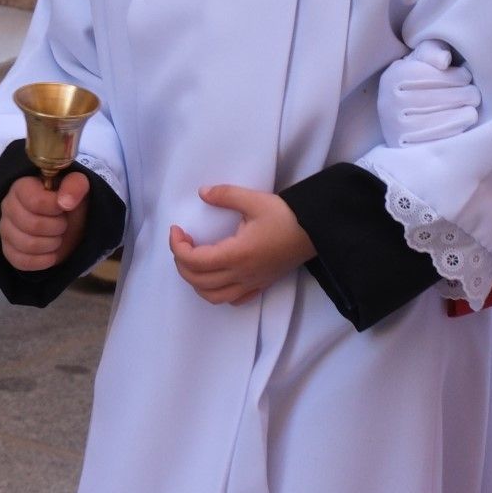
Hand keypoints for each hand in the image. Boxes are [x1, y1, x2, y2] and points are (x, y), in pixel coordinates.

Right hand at [0, 171, 90, 271]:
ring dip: (52, 244)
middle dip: (57, 227)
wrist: (69, 221)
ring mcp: (5, 229)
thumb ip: (75, 185)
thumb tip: (64, 201)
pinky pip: (20, 261)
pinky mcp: (7, 249)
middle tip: (64, 223)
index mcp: (22, 186)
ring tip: (58, 236)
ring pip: (27, 245)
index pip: (36, 202)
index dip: (55, 208)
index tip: (64, 207)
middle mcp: (8, 206)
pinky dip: (42, 261)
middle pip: (32, 225)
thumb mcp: (79, 186)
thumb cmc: (70, 199)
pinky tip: (51, 253)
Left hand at [170, 185, 315, 305]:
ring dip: (196, 281)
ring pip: (212, 296)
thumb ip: (226, 195)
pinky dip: (217, 292)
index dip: (178, 247)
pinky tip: (218, 275)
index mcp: (237, 254)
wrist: (315, 230)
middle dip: (181, 263)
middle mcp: (241, 274)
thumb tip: (202, 193)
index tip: (176, 230)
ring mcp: (251, 283)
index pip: (195, 261)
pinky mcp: (260, 284)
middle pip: (198, 281)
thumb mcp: (254, 200)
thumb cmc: (286, 216)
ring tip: (194, 260)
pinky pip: (233, 299)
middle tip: (182, 242)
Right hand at [378, 39, 482, 145]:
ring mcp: (397, 129)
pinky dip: (459, 129)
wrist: (398, 119)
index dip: (459, 75)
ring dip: (467, 111)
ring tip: (469, 107)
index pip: (437, 75)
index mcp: (393, 76)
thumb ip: (432, 51)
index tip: (466, 77)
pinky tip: (462, 122)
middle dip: (467, 93)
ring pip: (451, 119)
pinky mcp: (408, 149)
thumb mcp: (420, 60)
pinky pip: (446, 139)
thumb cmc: (417, 81)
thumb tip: (444, 60)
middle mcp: (390, 103)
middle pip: (446, 98)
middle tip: (471, 94)